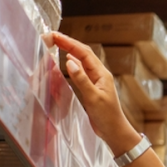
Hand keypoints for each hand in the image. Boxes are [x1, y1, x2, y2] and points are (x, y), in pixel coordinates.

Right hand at [43, 32, 141, 153]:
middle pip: (83, 54)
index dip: (69, 43)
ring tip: (56, 44)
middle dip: (68, 43)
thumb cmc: (107, 116)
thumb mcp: (93, 98)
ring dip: (70, 51)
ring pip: (82, 61)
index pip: (84, 53)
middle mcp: (99, 75)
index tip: (55, 35)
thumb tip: (70, 61)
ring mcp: (96, 81)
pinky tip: (67, 61)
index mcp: (102, 74)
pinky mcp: (92, 88)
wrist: (114, 131)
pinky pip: (81, 71)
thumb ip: (82, 80)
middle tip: (52, 36)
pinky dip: (72, 64)